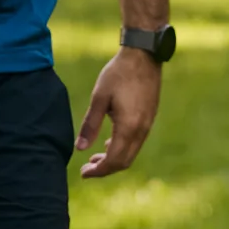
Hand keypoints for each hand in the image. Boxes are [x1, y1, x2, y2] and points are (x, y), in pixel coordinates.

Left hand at [75, 49, 161, 178]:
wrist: (143, 55)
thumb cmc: (118, 73)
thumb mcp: (99, 98)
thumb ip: (90, 125)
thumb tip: (79, 149)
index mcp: (129, 127)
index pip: (113, 160)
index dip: (98, 171)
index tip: (83, 173)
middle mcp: (141, 130)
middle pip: (124, 162)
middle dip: (105, 169)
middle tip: (86, 168)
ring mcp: (148, 125)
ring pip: (131, 153)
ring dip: (113, 159)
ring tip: (94, 157)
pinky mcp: (149, 118)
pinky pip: (136, 142)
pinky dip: (122, 148)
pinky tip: (109, 142)